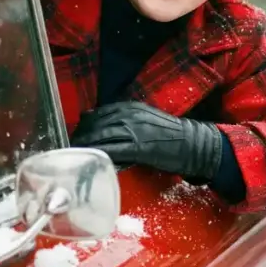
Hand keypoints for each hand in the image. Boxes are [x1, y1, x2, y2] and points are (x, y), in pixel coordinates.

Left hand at [71, 101, 221, 181]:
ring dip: (86, 146)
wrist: (193, 144)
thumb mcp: (145, 120)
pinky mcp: (139, 147)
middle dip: (81, 135)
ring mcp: (134, 130)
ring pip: (102, 136)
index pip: (99, 113)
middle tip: (72, 146)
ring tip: (76, 154)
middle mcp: (130, 115)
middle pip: (96, 123)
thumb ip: (125, 121)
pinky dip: (101, 154)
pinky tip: (92, 160)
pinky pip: (114, 150)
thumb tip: (101, 128)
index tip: (77, 134)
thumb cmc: (170, 135)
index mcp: (131, 107)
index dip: (85, 125)